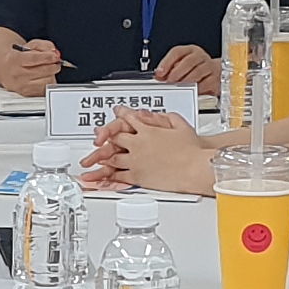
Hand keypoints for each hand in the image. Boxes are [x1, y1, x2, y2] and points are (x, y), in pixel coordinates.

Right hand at [0, 38, 62, 96]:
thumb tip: (54, 53)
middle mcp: (17, 74)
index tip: (54, 57)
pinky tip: (44, 78)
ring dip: (51, 75)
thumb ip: (44, 46)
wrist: (5, 68)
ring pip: (46, 82)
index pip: (34, 59)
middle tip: (55, 62)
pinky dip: (48, 83)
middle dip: (53, 66)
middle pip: (43, 71)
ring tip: (48, 70)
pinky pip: (45, 90)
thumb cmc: (18, 57)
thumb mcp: (30, 45)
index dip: (47, 57)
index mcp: (14, 60)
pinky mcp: (27, 94)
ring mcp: (21, 86)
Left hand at [83, 109, 215, 194]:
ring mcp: (136, 161)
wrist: (195, 168)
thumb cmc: (193, 149)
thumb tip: (153, 115)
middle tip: (97, 136)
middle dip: (104, 136)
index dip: (121, 113)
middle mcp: (138, 144)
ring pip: (113, 158)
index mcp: (148, 130)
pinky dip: (109, 176)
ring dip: (102, 157)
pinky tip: (103, 176)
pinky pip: (119, 176)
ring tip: (93, 159)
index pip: (129, 118)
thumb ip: (164, 117)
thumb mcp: (180, 125)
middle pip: (115, 138)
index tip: (116, 111)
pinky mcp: (138, 176)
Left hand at [154, 45, 221, 93]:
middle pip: (188, 61)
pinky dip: (197, 88)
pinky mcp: (215, 78)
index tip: (159, 73)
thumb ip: (170, 70)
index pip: (177, 52)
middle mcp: (200, 56)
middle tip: (169, 82)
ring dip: (186, 81)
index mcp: (189, 51)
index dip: (167, 62)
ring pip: (197, 72)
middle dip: (176, 73)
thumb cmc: (196, 70)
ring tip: (178, 88)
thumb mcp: (183, 67)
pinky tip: (191, 92)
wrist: (216, 75)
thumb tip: (159, 77)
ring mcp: (209, 66)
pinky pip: (206, 83)